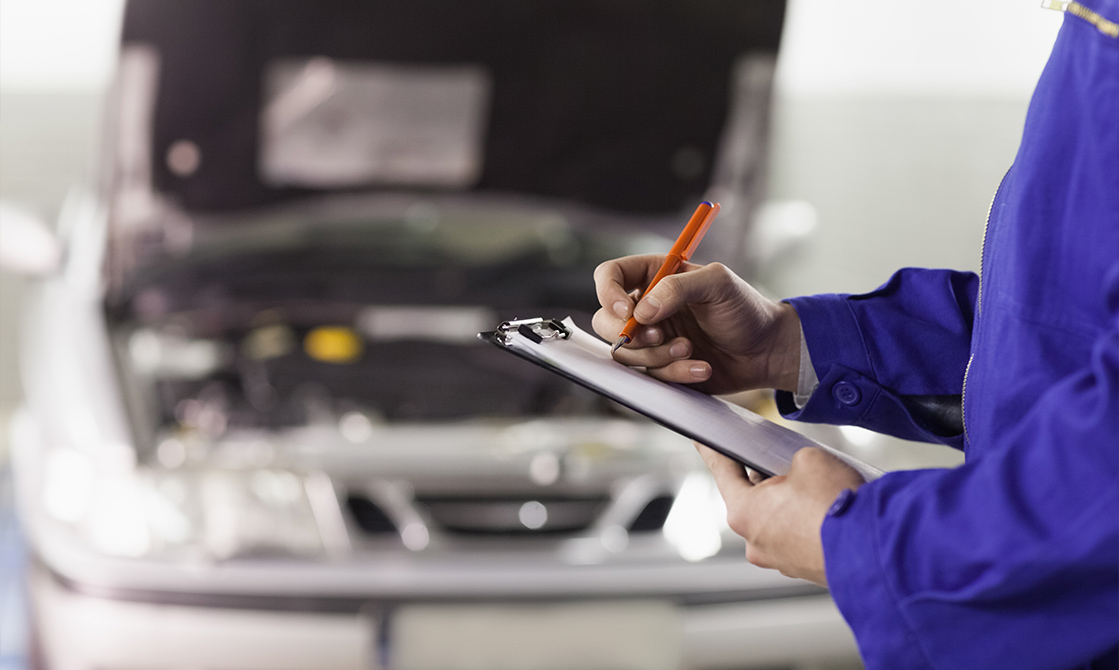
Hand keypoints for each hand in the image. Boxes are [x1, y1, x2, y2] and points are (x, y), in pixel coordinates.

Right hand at [592, 255, 801, 393]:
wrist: (766, 350)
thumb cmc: (745, 309)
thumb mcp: (718, 284)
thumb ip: (678, 288)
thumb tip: (641, 311)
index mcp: (655, 277)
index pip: (610, 276)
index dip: (608, 293)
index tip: (628, 312)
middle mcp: (647, 307)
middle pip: (605, 321)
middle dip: (630, 335)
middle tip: (658, 336)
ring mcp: (652, 339)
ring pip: (625, 354)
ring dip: (656, 356)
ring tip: (690, 349)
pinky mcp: (661, 367)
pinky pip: (650, 377)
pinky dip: (675, 374)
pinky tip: (701, 367)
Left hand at [695, 443, 864, 585]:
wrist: (874, 550)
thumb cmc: (836, 505)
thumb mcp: (809, 459)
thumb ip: (791, 461)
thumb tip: (798, 473)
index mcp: (744, 512)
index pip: (722, 471)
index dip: (713, 451)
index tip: (701, 441)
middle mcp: (755, 541)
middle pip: (752, 498)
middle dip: (767, 478)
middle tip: (784, 461)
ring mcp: (779, 559)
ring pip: (777, 519)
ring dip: (791, 503)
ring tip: (817, 488)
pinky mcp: (803, 568)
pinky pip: (798, 536)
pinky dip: (808, 522)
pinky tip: (827, 509)